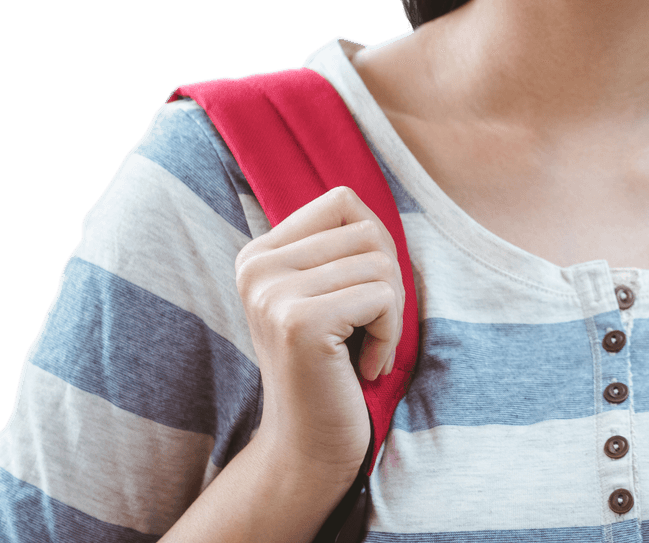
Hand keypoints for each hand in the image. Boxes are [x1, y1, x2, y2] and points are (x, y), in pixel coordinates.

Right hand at [234, 186, 404, 473]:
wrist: (308, 448)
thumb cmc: (333, 365)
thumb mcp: (328, 291)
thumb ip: (341, 244)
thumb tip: (371, 201)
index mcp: (259, 253)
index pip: (344, 200)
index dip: (373, 244)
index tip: (360, 295)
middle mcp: (256, 267)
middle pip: (368, 230)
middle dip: (388, 280)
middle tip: (367, 329)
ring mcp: (273, 294)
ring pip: (381, 263)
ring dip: (392, 312)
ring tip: (364, 348)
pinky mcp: (299, 323)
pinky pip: (384, 297)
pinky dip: (391, 335)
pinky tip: (365, 367)